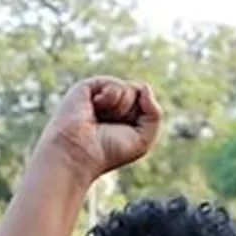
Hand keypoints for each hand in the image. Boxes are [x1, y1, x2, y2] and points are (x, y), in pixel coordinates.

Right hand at [36, 77, 162, 183]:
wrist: (79, 152)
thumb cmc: (108, 151)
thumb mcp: (143, 139)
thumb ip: (155, 114)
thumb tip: (145, 87)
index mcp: (126, 117)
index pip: (147, 104)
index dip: (142, 119)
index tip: (125, 133)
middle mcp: (113, 104)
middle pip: (141, 94)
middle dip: (132, 113)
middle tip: (111, 126)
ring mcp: (101, 94)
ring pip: (130, 88)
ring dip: (121, 108)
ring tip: (101, 119)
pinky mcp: (88, 86)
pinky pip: (115, 84)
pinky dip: (111, 98)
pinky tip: (95, 108)